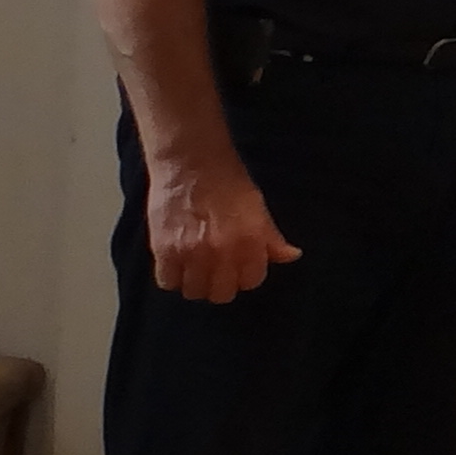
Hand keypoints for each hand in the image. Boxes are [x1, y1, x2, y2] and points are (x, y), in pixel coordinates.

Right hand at [145, 145, 297, 301]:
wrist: (190, 161)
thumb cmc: (228, 180)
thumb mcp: (258, 207)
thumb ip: (271, 237)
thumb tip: (292, 256)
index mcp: (250, 241)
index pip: (251, 281)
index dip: (245, 275)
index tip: (238, 266)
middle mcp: (221, 252)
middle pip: (221, 294)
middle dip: (221, 284)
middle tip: (216, 269)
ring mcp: (190, 253)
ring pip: (193, 292)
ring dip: (195, 282)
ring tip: (194, 266)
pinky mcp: (163, 250)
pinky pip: (167, 282)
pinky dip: (172, 276)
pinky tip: (176, 263)